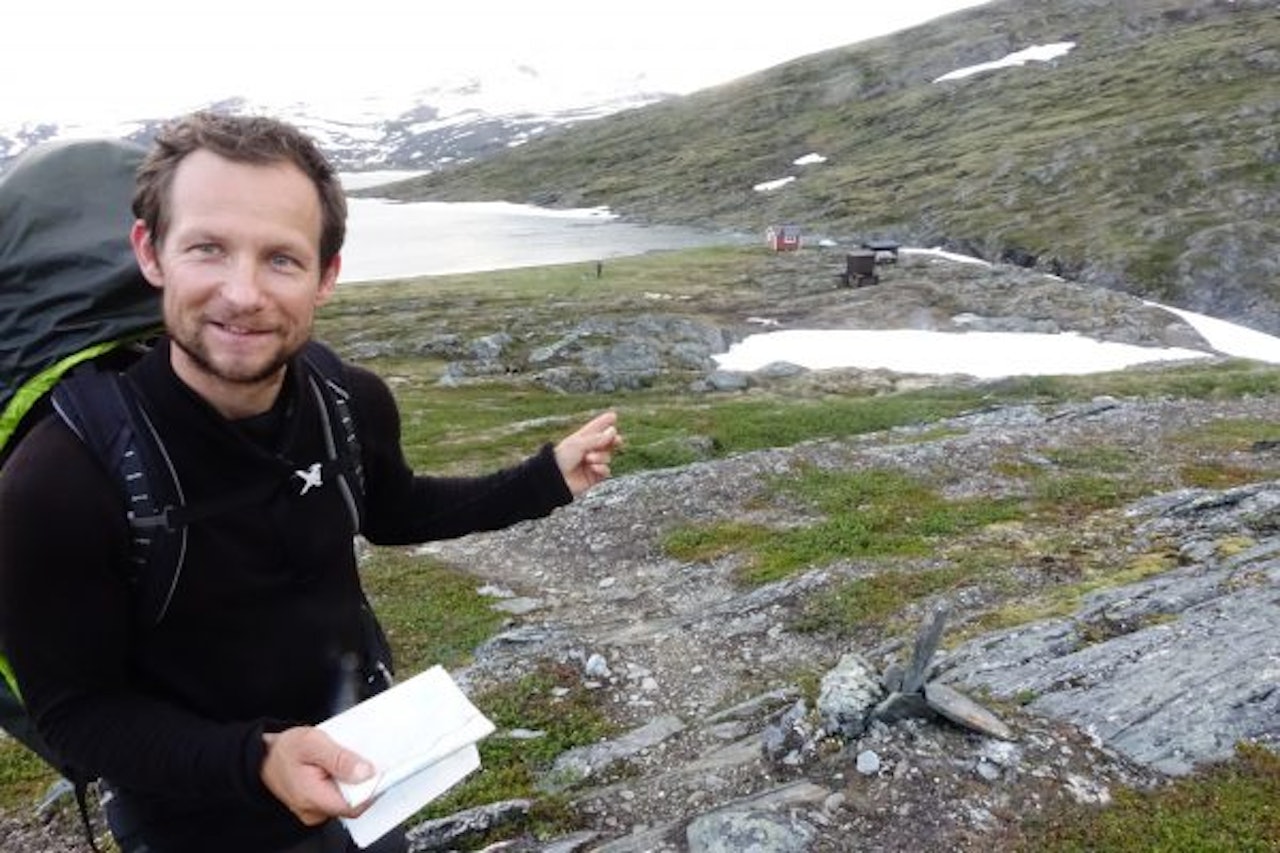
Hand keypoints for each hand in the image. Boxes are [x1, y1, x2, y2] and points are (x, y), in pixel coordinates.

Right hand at [260, 727, 374, 824]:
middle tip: (368, 760)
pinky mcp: (318, 806)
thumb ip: (340, 758)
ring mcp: (316, 811)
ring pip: (347, 800)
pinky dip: (346, 784)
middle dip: (365, 783)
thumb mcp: (313, 743)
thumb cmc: (284, 750)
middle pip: (354, 803)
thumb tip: (365, 772)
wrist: (263, 758)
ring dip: (355, 783)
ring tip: (353, 762)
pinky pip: (339, 797)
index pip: (355, 804)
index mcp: (312, 797)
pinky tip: (344, 769)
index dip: (373, 789)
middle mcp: (314, 811)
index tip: (384, 772)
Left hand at [554, 411, 622, 497]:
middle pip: (607, 442)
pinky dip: (602, 468)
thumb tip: (613, 430)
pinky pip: (606, 470)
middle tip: (617, 440)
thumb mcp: (579, 444)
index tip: (613, 416)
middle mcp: (588, 450)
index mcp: (582, 438)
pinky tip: (593, 468)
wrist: (555, 479)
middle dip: (613, 440)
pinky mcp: (594, 476)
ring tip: (588, 459)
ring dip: (600, 456)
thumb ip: (597, 438)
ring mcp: (592, 463)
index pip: (595, 428)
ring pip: (607, 456)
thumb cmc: (563, 458)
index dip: (604, 422)